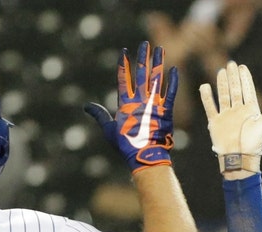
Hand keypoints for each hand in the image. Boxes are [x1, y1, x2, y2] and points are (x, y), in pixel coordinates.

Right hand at [84, 42, 177, 172]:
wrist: (145, 156)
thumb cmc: (126, 145)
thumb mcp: (109, 129)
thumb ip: (99, 115)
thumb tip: (86, 106)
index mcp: (125, 103)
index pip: (123, 79)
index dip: (123, 64)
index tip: (124, 51)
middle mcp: (140, 100)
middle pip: (141, 74)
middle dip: (143, 57)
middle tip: (145, 44)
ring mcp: (154, 104)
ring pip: (156, 78)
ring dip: (158, 63)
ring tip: (160, 49)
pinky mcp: (166, 110)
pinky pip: (171, 92)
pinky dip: (173, 81)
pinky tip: (174, 69)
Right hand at [199, 61, 261, 175]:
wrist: (239, 157)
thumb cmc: (254, 142)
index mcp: (250, 110)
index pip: (247, 90)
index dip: (245, 78)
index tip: (242, 67)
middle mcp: (238, 111)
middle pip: (234, 90)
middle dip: (233, 77)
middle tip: (231, 64)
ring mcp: (226, 115)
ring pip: (223, 95)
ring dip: (222, 83)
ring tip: (221, 71)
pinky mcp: (215, 122)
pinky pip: (210, 106)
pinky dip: (206, 97)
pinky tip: (205, 86)